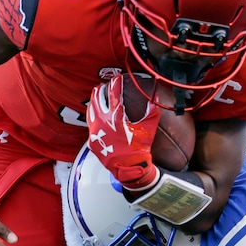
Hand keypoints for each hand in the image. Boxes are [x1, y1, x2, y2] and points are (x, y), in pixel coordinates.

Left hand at [87, 75, 160, 190]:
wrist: (128, 167)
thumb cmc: (139, 148)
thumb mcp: (148, 129)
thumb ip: (152, 111)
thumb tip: (155, 97)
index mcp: (116, 116)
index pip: (113, 93)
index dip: (115, 83)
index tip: (117, 78)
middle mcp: (102, 121)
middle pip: (97, 98)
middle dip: (101, 89)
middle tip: (104, 84)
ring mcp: (95, 131)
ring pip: (90, 110)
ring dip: (93, 100)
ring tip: (95, 95)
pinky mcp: (92, 140)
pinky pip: (90, 124)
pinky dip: (92, 115)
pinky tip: (94, 114)